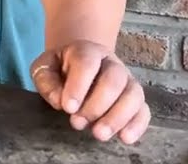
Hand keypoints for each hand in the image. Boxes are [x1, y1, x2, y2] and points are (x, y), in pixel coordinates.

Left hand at [31, 41, 150, 143]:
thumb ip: (46, 81)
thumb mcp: (44, 68)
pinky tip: (124, 138)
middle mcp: (112, 63)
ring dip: (117, 117)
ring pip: (133, 95)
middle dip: (96, 105)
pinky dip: (137, 125)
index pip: (87, 63)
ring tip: (99, 134)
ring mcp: (127, 80)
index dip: (78, 86)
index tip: (68, 108)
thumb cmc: (59, 69)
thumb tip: (59, 101)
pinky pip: (144, 111)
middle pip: (114, 80)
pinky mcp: (136, 99)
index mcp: (87, 50)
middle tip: (77, 123)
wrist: (78, 65)